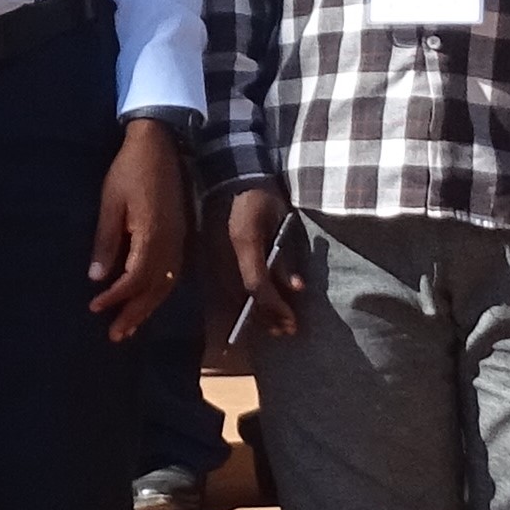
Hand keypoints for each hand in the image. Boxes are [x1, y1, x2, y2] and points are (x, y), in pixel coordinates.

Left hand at [88, 120, 193, 338]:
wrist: (158, 144)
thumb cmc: (129, 170)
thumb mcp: (110, 202)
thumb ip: (106, 241)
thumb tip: (97, 278)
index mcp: (152, 235)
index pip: (135, 278)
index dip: (116, 297)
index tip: (95, 308)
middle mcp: (171, 244)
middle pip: (154, 289)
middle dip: (134, 314)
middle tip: (115, 336)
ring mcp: (179, 240)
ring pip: (166, 284)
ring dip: (148, 308)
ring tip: (129, 327)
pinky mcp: (181, 236)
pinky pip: (172, 273)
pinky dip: (158, 291)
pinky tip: (147, 300)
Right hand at [220, 182, 303, 341]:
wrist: (231, 180)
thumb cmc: (261, 198)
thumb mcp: (280, 221)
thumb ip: (285, 257)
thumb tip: (296, 288)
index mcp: (243, 243)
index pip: (256, 286)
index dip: (275, 306)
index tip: (292, 320)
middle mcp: (225, 255)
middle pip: (245, 298)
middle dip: (268, 317)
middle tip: (288, 329)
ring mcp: (215, 259)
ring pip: (235, 298)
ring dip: (257, 315)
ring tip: (275, 326)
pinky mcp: (213, 261)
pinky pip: (228, 289)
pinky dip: (244, 304)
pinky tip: (257, 312)